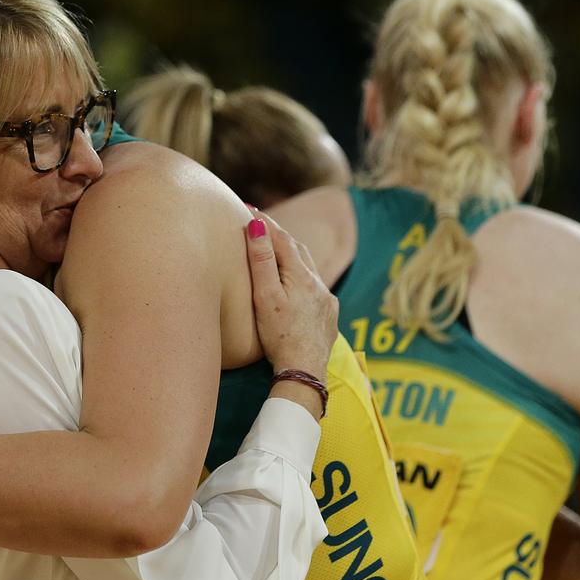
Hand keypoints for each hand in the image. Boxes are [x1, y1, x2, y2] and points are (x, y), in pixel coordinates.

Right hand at [244, 210, 338, 378]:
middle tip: (261, 226)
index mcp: (301, 275)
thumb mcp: (265, 296)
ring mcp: (326, 300)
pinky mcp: (329, 315)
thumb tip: (259, 227)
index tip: (249, 208)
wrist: (305, 370)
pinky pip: (314, 289)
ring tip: (276, 253)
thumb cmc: (279, 335)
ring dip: (292, 258)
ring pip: (308, 270)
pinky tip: (295, 288)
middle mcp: (318, 283)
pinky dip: (301, 280)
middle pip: (298, 251)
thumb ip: (262, 261)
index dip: (265, 223)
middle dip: (279, 237)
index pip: (282, 239)